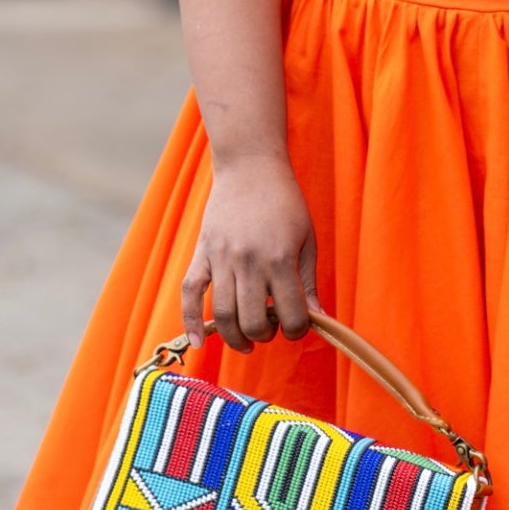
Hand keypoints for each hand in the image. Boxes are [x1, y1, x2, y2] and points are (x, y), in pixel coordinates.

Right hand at [181, 154, 318, 351]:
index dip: (298, 329)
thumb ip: (308, 282)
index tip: (298, 326)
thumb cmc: (285, 202)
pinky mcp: (202, 254)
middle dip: (266, 335)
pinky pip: (190, 293)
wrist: (251, 167)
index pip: (291, 314)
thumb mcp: (306, 239)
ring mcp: (222, 258)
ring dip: (236, 337)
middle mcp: (249, 262)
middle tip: (272, 328)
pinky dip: (190, 321)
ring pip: (223, 314)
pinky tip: (198, 342)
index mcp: (280, 259)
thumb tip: (319, 319)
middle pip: (253, 321)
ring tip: (247, 341)